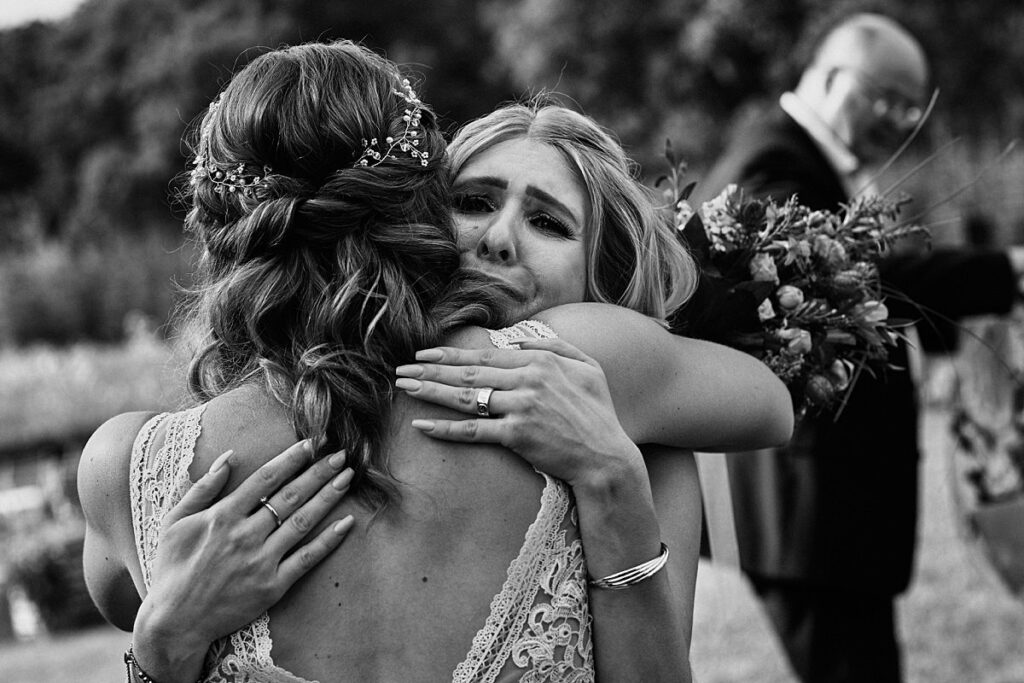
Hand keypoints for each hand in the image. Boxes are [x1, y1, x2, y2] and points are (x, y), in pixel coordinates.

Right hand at [132, 440, 354, 681]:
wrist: (174, 622)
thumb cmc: (172, 568)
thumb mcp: (174, 521)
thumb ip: (202, 487)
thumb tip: (229, 456)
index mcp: (222, 516)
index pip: (265, 479)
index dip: (290, 459)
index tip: (311, 444)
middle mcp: (245, 535)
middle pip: (290, 496)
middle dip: (318, 472)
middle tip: (340, 455)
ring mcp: (261, 561)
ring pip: (302, 522)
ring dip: (328, 497)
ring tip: (348, 478)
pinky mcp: (273, 586)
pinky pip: (307, 559)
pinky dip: (329, 540)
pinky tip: (347, 523)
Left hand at [395, 338, 640, 486]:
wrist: (606, 457)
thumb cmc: (599, 414)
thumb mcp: (588, 368)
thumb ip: (556, 347)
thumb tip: (518, 340)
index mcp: (541, 360)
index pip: (486, 355)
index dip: (452, 354)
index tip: (426, 354)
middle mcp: (528, 380)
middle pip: (469, 372)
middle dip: (431, 369)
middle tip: (402, 369)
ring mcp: (521, 407)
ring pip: (466, 396)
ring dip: (431, 391)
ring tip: (404, 387)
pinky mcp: (517, 435)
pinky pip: (474, 430)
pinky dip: (445, 428)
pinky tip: (422, 425)